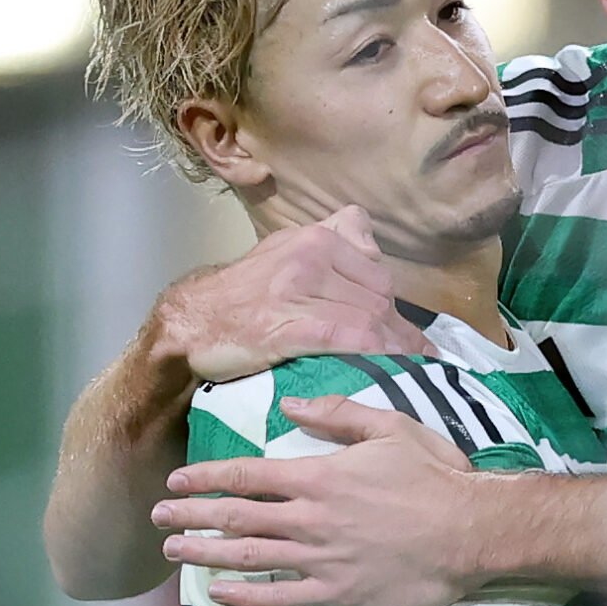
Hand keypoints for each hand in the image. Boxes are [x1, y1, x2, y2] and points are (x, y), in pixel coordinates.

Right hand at [143, 207, 430, 385]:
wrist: (189, 321)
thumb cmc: (241, 294)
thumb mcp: (285, 251)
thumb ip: (329, 243)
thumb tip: (368, 242)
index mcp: (316, 236)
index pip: (376, 269)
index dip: (396, 304)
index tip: (406, 330)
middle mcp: (310, 255)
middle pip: (379, 293)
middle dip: (401, 328)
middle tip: (417, 356)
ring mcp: (298, 288)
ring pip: (367, 315)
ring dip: (396, 346)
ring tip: (412, 368)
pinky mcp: (286, 323)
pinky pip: (345, 336)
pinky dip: (374, 352)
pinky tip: (389, 367)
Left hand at [154, 395, 488, 605]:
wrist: (473, 530)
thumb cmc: (435, 476)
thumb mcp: (390, 428)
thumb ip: (338, 415)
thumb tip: (292, 404)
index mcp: (319, 475)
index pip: (248, 475)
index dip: (206, 478)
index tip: (177, 482)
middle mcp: (310, 517)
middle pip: (236, 516)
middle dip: (191, 516)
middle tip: (157, 517)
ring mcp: (320, 558)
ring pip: (249, 556)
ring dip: (205, 553)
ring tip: (173, 551)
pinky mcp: (337, 592)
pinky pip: (281, 596)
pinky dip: (246, 596)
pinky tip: (219, 594)